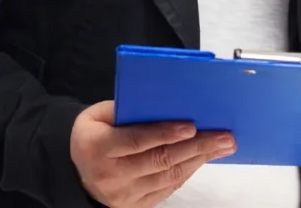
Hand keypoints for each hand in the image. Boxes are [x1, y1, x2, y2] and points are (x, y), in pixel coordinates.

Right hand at [70, 100, 234, 206]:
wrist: (76, 171)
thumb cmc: (94, 134)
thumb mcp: (98, 115)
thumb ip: (126, 109)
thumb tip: (165, 102)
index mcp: (98, 148)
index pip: (136, 141)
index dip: (164, 133)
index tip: (191, 127)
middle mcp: (110, 176)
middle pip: (159, 160)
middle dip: (196, 147)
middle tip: (224, 136)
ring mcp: (123, 196)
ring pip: (167, 177)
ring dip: (199, 160)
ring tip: (222, 146)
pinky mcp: (134, 206)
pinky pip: (167, 189)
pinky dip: (188, 172)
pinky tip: (203, 159)